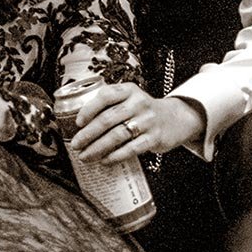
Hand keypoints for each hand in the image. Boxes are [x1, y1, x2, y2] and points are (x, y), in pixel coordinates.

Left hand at [70, 84, 203, 162]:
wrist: (175, 119)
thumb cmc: (143, 111)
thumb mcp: (129, 100)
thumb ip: (109, 106)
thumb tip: (80, 127)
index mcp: (129, 90)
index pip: (105, 96)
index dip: (89, 109)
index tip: (78, 123)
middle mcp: (138, 103)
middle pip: (107, 119)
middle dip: (88, 134)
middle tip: (76, 145)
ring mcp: (148, 120)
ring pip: (117, 135)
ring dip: (97, 148)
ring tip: (85, 156)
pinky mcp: (154, 137)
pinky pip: (131, 148)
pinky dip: (115, 156)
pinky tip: (104, 161)